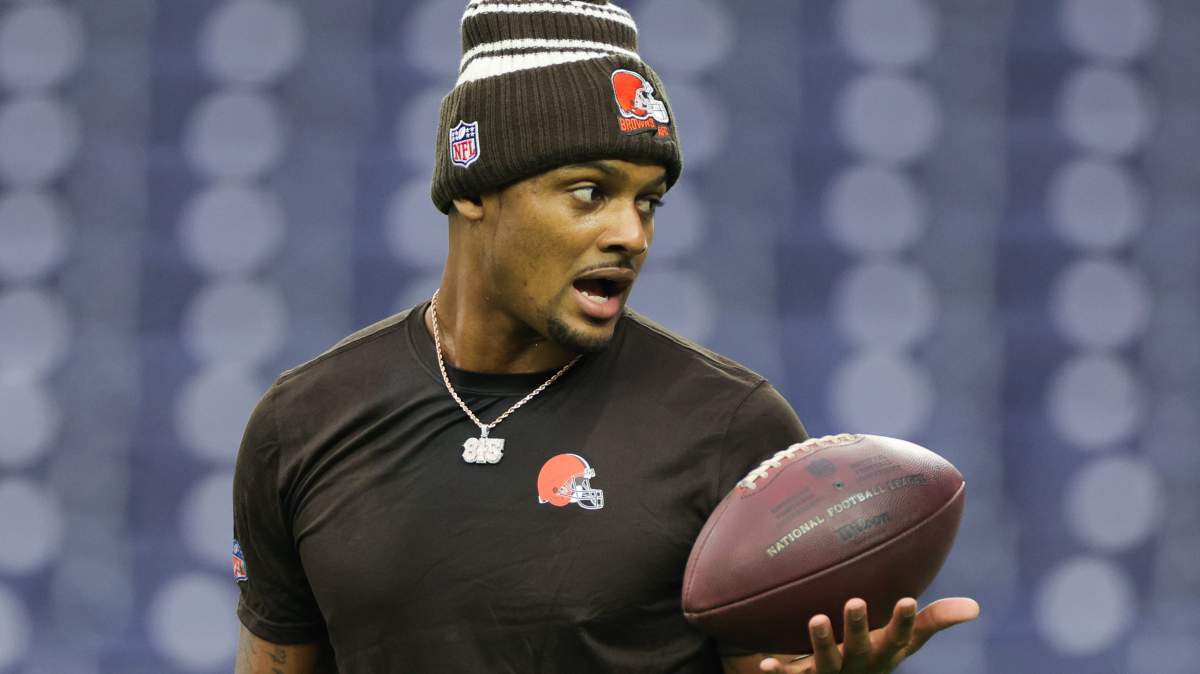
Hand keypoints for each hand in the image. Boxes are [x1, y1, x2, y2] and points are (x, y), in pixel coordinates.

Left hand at [757, 596, 979, 673]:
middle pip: (859, 649)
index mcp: (882, 654)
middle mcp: (858, 665)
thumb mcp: (901, 642)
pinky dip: (778, 672)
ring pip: (825, 661)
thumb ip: (932, 622)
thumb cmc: (872, 655)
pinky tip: (765, 663)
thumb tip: (975, 607)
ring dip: (820, 642)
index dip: (902, 621)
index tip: (906, 598)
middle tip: (855, 601)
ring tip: (816, 618)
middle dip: (858, 628)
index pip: (898, 638)